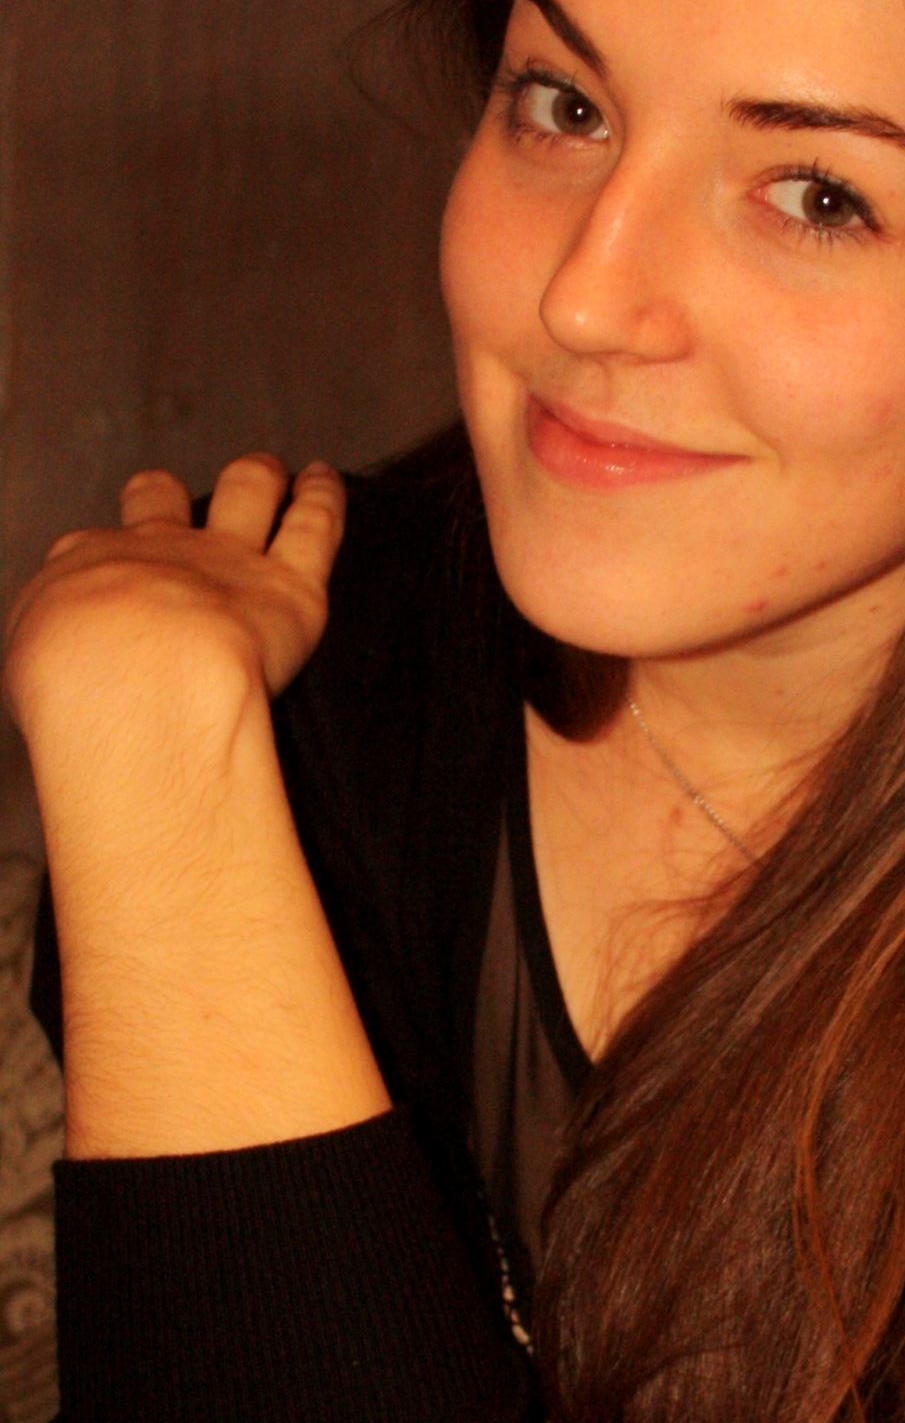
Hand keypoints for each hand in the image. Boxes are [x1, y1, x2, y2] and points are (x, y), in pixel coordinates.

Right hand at [3, 456, 386, 1156]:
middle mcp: (139, 568)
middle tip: (161, 492)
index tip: (98, 555)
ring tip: (260, 466)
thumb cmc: (82, 734)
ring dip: (246, 482)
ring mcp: (215, 564)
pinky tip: (330, 481)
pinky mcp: (285, 576)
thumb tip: (116, 956)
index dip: (92, 560)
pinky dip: (320, 497)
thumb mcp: (56, 768)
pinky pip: (306, 519)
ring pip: (231, 500)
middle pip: (146, 517)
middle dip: (156, 505)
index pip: (79, 566)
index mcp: (76, 604)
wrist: (133, 685)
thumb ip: (92, 830)